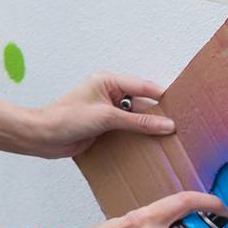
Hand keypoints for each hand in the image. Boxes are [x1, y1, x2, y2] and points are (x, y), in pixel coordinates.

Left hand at [15, 73, 177, 158]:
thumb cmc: (66, 118)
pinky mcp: (105, 127)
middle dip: (158, 115)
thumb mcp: (107, 117)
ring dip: (148, 128)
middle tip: (181, 128)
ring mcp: (107, 111)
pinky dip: (138, 137)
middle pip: (142, 104)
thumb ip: (138, 122)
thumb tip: (167, 124)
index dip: (163, 97)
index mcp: (108, 82)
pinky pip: (127, 130)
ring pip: (136, 119)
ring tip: (171, 140)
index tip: (184, 107)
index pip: (143, 87)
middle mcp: (109, 94)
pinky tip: (151, 146)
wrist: (44, 137)